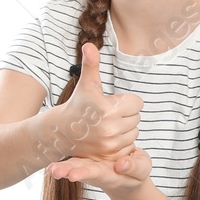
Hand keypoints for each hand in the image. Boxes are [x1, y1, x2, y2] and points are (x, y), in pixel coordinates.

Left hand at [46, 143, 150, 194]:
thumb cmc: (136, 171)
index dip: (84, 174)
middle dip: (66, 170)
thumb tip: (121, 165)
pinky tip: (51, 143)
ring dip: (60, 165)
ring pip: (73, 161)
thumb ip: (135, 168)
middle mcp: (93, 168)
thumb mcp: (142, 170)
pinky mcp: (86, 151)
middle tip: (54, 171)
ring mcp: (87, 161)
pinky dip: (63, 147)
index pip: (95, 174)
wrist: (128, 170)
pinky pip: (74, 149)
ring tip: (50, 168)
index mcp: (107, 174)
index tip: (73, 176)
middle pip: (78, 169)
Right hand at [54, 41, 141, 161]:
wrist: (62, 131)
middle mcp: (110, 128)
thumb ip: (91, 64)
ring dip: (124, 128)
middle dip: (125, 114)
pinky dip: (121, 142)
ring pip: (134, 132)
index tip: (111, 103)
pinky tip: (107, 137)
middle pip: (137, 118)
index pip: (138, 103)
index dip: (126, 101)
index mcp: (108, 109)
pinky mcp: (110, 155)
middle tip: (106, 115)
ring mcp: (110, 144)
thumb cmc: (78, 104)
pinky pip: (129, 146)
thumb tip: (89, 44)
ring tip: (105, 125)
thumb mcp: (86, 84)